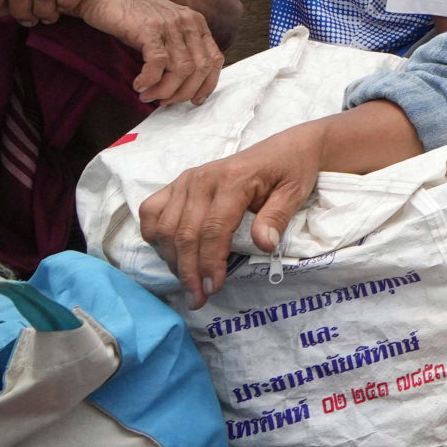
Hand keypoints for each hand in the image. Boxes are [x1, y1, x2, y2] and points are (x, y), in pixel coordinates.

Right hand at [75, 0, 221, 107]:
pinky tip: (138, 84)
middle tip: (163, 102)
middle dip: (183, 93)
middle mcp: (187, 22)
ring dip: (165, 90)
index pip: (214, 60)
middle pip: (199, 69)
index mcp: (196, 23)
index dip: (206, 85)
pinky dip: (150, 80)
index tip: (193, 100)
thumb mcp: (163, 31)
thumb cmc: (130, 15)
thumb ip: (177, 51)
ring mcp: (169, 24)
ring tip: (148, 95)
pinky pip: (158, 63)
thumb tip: (181, 87)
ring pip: (181, 70)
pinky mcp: (148, 28)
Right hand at [139, 124, 324, 306]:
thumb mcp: (294, 193)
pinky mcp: (178, 183)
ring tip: (188, 282)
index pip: (213, 229)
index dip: (210, 263)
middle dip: (189, 271)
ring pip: (165, 227)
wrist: (284, 148)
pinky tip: (170, 254)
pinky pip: (152, 211)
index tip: (213, 288)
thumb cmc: (290, 171)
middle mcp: (202, 179)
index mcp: (233, 180)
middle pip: (185, 234)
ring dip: (172, 260)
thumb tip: (264, 245)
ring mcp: (186, 180)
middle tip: (198, 298)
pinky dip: (155, 235)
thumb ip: (276, 218)